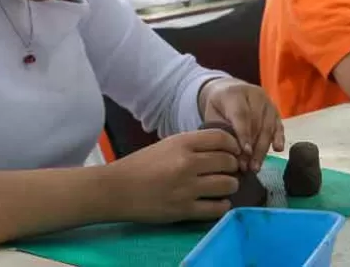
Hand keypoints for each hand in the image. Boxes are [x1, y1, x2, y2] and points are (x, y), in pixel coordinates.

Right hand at [106, 129, 241, 222]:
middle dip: (233, 166)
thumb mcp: (166, 145)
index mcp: (182, 143)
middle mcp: (188, 163)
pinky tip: (217, 203)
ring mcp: (187, 188)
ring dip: (230, 186)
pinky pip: (217, 208)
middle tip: (228, 171)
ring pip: (228, 184)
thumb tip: (221, 149)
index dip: (233, 145)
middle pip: (229, 161)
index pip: (222, 138)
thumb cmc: (140, 166)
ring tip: (224, 187)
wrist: (116, 190)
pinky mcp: (184, 210)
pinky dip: (222, 205)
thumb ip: (192, 145)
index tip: (233, 151)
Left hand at [198, 78, 285, 170]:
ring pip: (268, 126)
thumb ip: (220, 129)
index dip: (244, 134)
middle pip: (257, 122)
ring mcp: (267, 102)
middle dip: (253, 147)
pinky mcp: (275, 110)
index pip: (242, 114)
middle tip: (247, 166)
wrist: (228, 91)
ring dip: (263, 148)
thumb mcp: (212, 114)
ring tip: (256, 166)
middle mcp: (255, 94)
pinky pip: (278, 125)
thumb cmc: (218, 107)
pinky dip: (278, 138)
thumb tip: (229, 153)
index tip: (245, 152)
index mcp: (234, 93)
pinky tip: (277, 149)